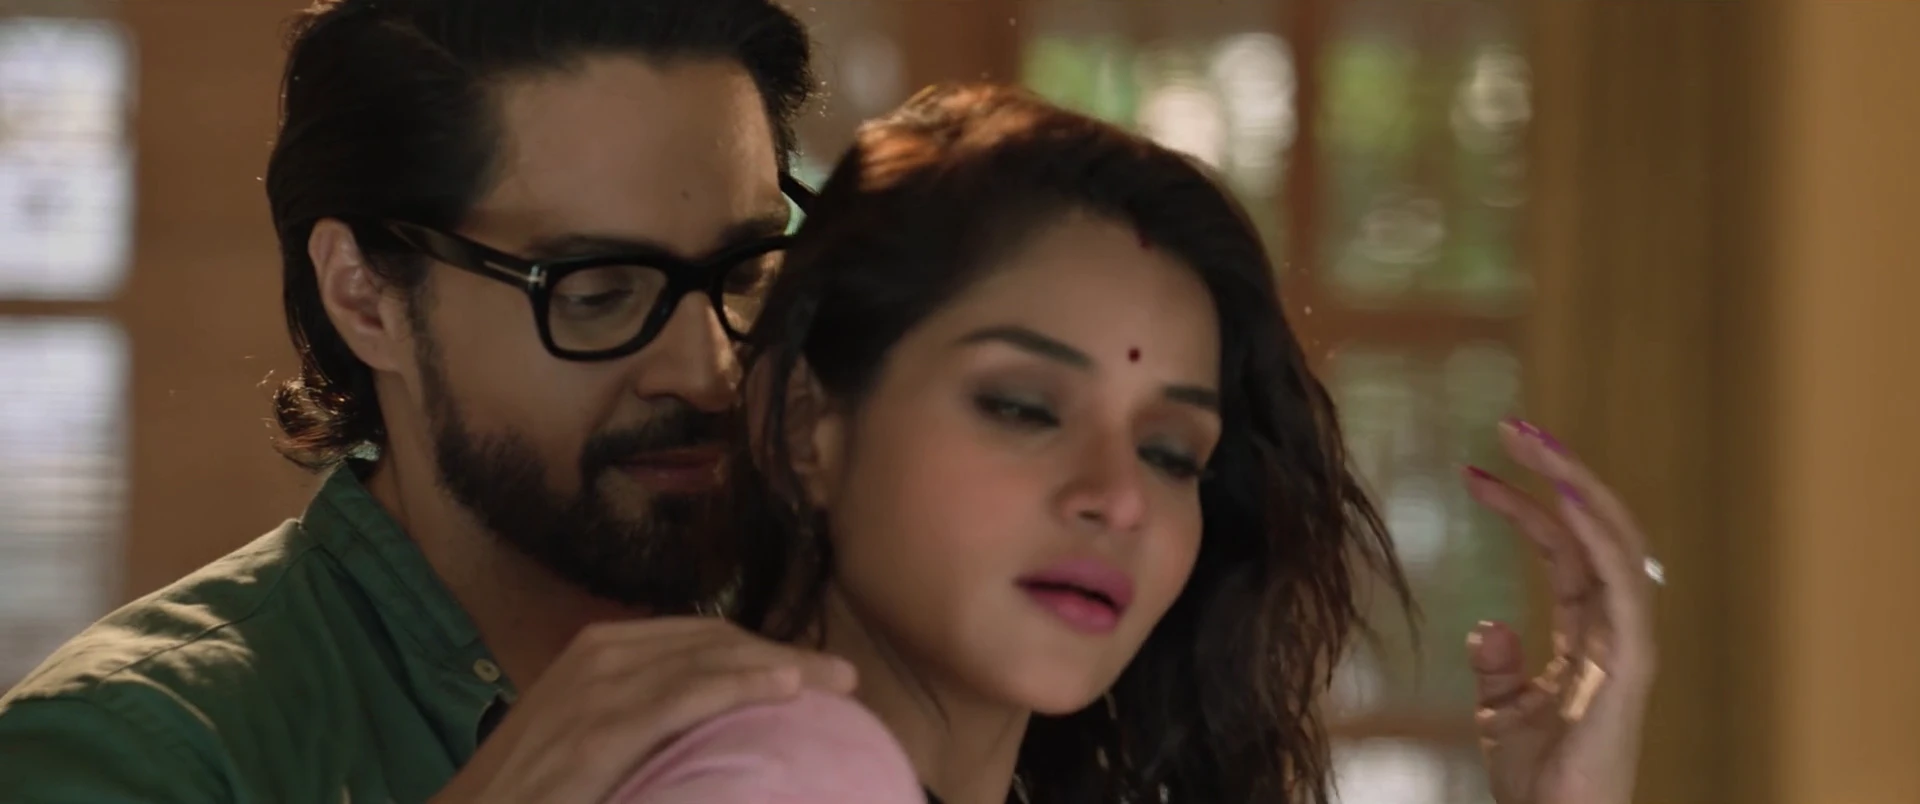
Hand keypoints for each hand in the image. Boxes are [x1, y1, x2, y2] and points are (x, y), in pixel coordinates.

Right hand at [429, 617, 856, 803]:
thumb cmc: (530, 789)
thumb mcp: (588, 734)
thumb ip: (639, 715)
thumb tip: (699, 725)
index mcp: (600, 649)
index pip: (699, 636)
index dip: (760, 648)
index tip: (812, 669)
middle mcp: (601, 653)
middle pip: (714, 641)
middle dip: (784, 654)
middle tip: (843, 678)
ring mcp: (598, 686)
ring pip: (709, 660)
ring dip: (782, 667)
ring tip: (836, 683)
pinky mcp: (601, 727)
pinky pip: (686, 695)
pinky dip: (741, 686)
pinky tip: (786, 689)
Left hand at [1460, 419, 1658, 803]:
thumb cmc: (1541, 783)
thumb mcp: (1502, 714)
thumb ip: (1497, 666)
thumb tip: (1487, 623)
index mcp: (1589, 635)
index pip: (1562, 549)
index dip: (1522, 505)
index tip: (1469, 471)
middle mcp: (1615, 630)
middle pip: (1594, 530)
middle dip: (1557, 472)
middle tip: (1511, 424)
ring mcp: (1627, 645)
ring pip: (1614, 541)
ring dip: (1574, 483)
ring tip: (1532, 440)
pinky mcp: (1629, 666)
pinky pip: (1621, 586)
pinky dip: (1598, 535)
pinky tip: (1564, 493)